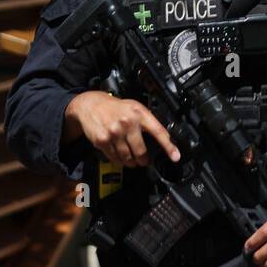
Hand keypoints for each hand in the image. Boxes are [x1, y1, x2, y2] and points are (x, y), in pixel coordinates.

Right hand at [65, 90, 179, 167]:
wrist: (90, 104)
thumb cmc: (116, 107)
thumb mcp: (135, 107)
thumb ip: (147, 121)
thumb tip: (164, 137)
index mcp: (140, 113)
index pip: (159, 132)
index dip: (169, 146)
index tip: (176, 157)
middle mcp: (128, 122)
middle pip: (141, 151)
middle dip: (144, 160)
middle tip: (144, 161)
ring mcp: (114, 132)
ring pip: (128, 157)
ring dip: (131, 162)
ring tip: (133, 162)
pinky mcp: (102, 140)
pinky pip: (114, 157)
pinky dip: (119, 161)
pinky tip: (120, 158)